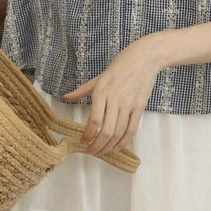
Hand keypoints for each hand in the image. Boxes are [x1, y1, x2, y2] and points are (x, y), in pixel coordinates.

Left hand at [63, 36, 160, 155]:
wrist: (145, 58)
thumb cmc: (120, 65)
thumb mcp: (99, 77)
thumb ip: (82, 90)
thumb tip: (66, 97)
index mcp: (102, 91)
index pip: (94, 120)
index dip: (87, 135)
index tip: (83, 141)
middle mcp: (115, 99)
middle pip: (106, 131)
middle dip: (97, 146)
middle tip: (91, 152)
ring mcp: (129, 104)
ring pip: (118, 133)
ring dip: (109, 146)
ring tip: (102, 151)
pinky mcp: (140, 107)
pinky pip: (131, 129)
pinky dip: (124, 142)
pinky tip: (117, 147)